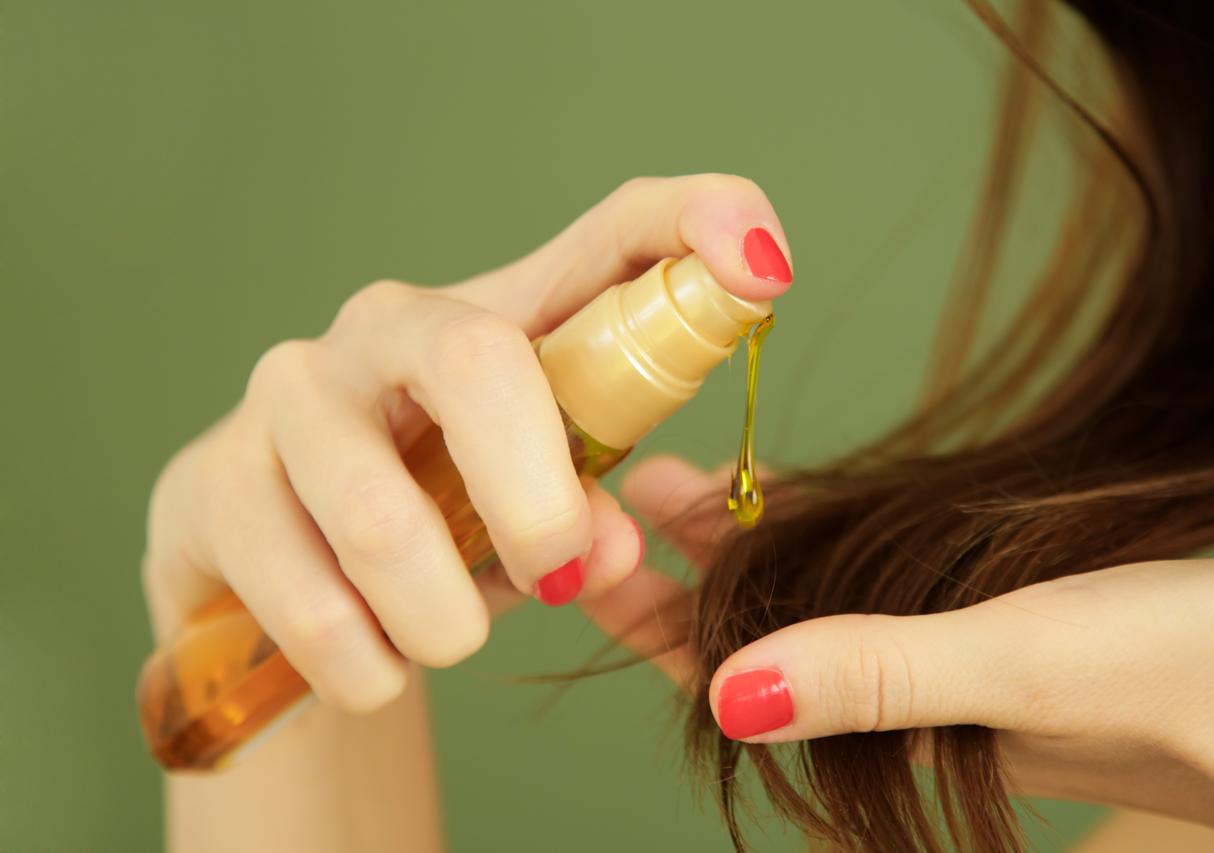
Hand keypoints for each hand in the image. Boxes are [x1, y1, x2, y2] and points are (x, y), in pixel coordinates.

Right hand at [142, 174, 793, 714]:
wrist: (282, 572)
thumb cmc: (442, 518)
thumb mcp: (541, 508)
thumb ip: (594, 515)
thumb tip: (600, 549)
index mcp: (505, 318)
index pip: (618, 231)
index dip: (701, 223)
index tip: (762, 273)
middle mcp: (392, 326)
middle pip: (479, 361)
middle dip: (536, 500)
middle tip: (561, 577)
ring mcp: (292, 392)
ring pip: (380, 515)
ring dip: (443, 614)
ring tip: (450, 635)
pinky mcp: (214, 481)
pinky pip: (304, 598)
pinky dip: (364, 661)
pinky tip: (375, 661)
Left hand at [584, 455, 1213, 846]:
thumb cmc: (1198, 682)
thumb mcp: (1025, 665)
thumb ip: (879, 676)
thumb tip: (724, 699)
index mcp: (896, 728)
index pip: (731, 679)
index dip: (651, 616)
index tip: (588, 543)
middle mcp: (908, 703)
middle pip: (753, 632)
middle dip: (676, 567)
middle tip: (611, 479)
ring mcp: (952, 664)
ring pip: (809, 602)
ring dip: (741, 546)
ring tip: (675, 472)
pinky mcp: (1005, 627)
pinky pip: (878, 581)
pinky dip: (824, 538)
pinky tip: (798, 498)